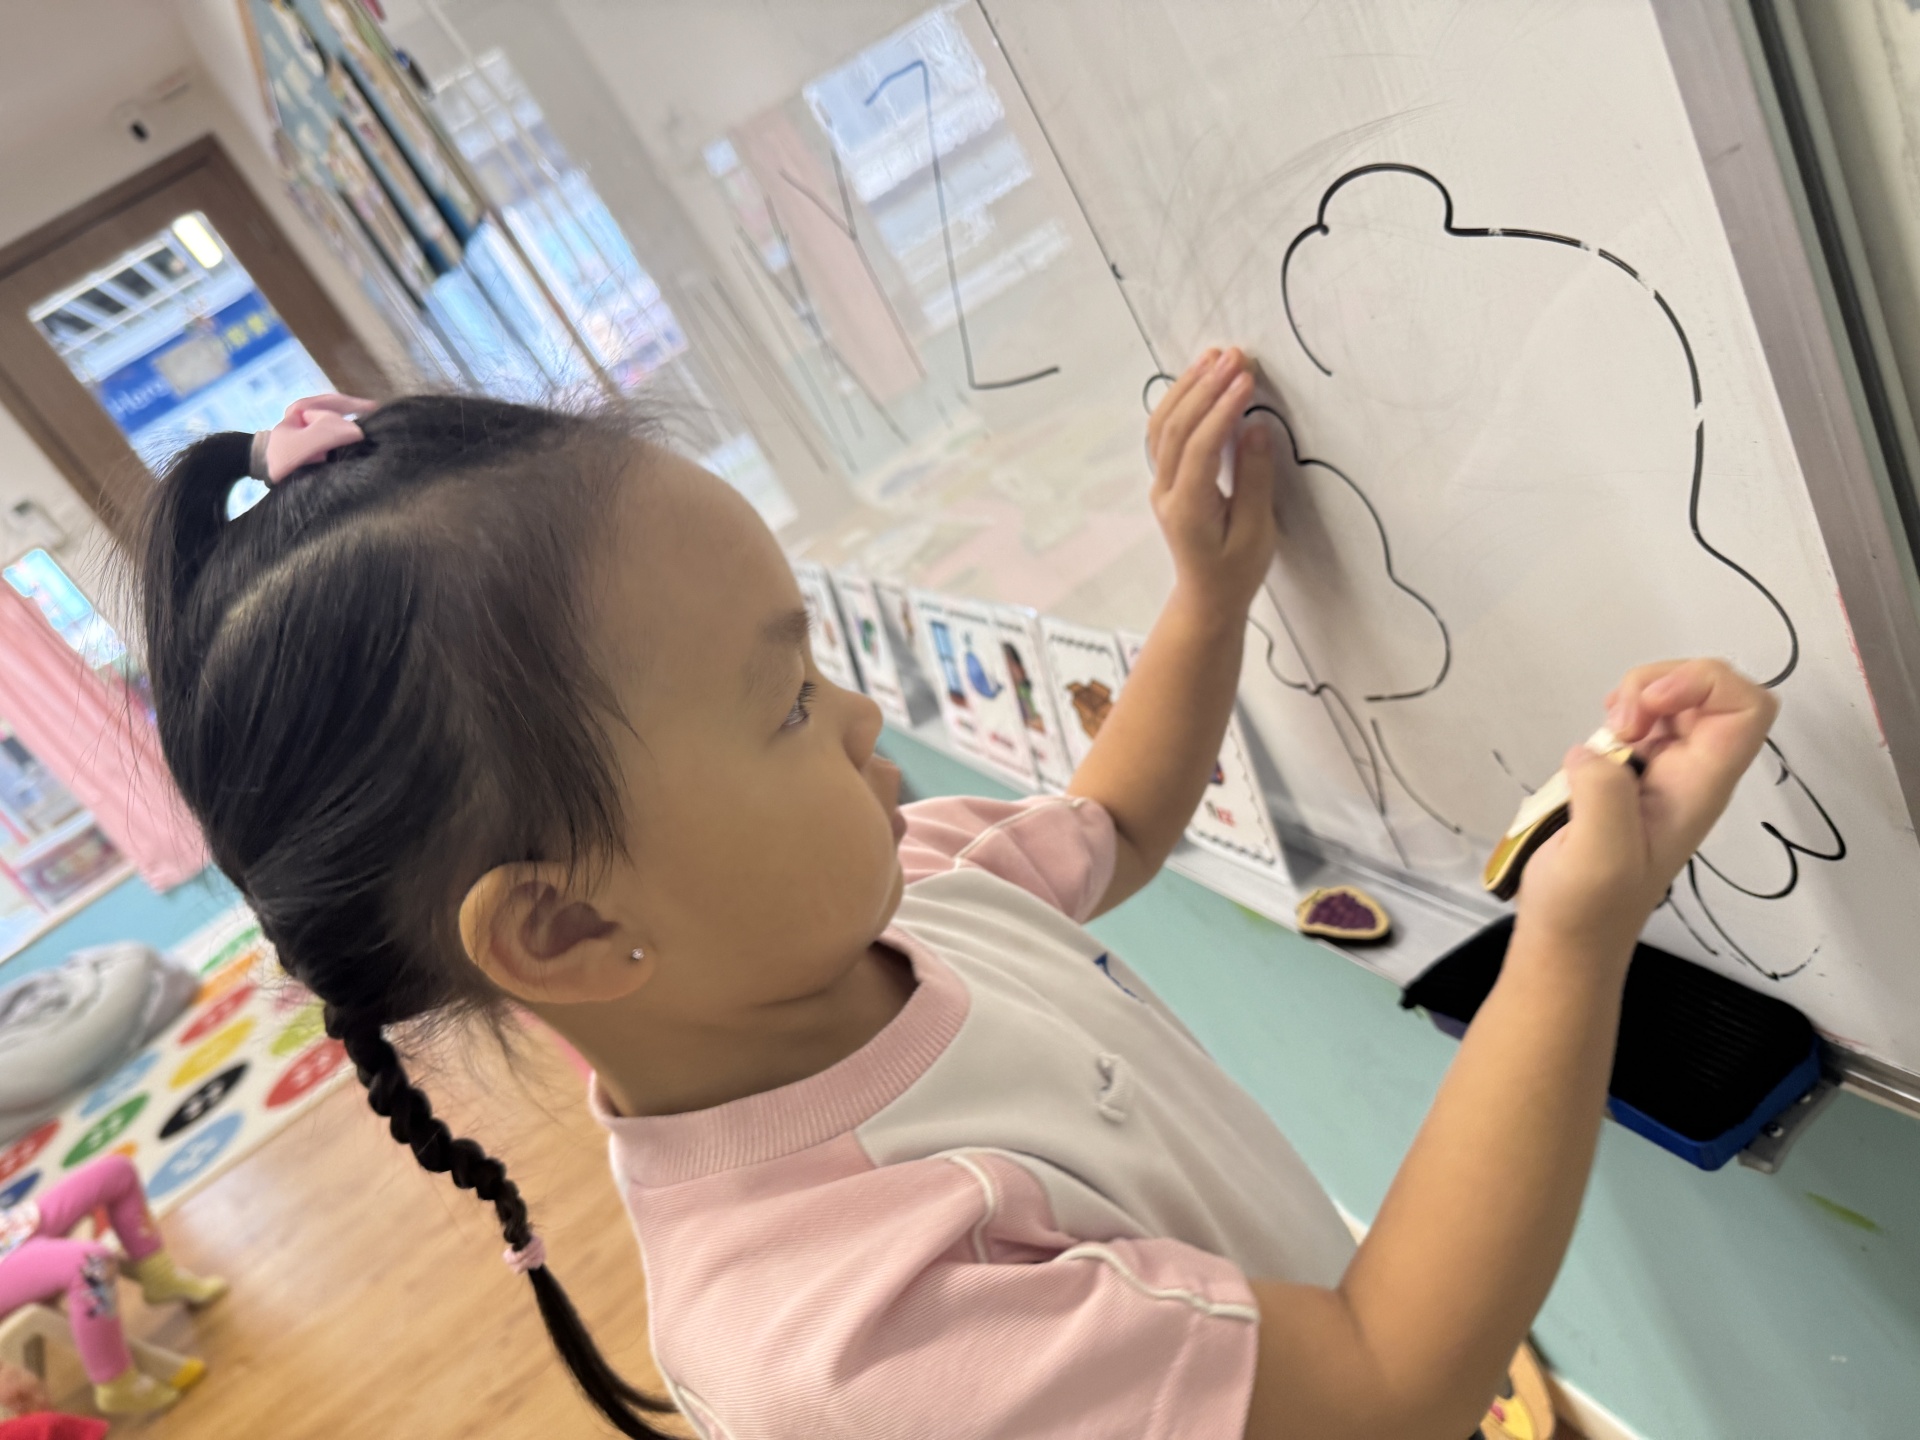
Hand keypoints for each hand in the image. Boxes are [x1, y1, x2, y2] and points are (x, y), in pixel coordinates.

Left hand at [1145, 348, 1275, 613]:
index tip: (1246, 378)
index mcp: (1187, 508)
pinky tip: (1198, 380)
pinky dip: (1180, 402)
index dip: (1222, 409)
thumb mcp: (1256, 532)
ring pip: (1164, 425)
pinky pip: (1164, 432)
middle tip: (1235, 355)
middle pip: (1176, 428)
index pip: (1200, 446)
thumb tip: (1254, 428)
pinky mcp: (1166, 478)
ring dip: (1188, 387)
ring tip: (1215, 356)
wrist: (1207, 597)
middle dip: (1205, 387)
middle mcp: (1165, 492)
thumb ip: (1254, 479)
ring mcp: (1161, 484)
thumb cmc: (1236, 571)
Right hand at [1516, 658, 1777, 960]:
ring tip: (1605, 732)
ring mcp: (1664, 772)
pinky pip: (1642, 718)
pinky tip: (1597, 739)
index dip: (1703, 685)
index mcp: (1701, 789)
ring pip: (1676, 697)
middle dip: (1659, 683)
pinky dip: (1619, 711)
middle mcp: (1693, 773)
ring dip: (1636, 696)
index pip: (1747, 709)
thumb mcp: (1599, 855)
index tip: (1648, 707)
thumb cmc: (1587, 906)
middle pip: (1712, 690)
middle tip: (1617, 724)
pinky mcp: (1630, 775)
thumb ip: (1604, 793)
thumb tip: (1596, 752)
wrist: (1568, 937)